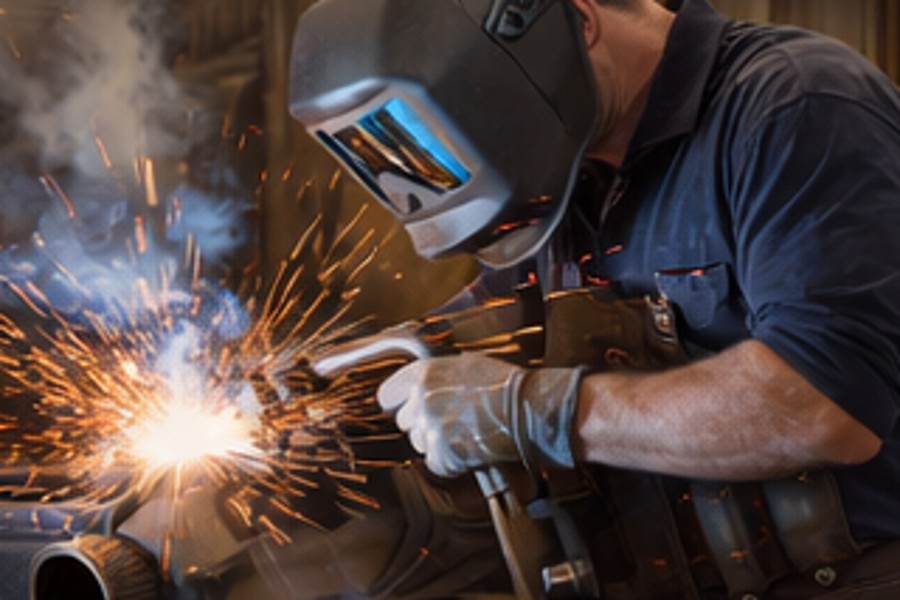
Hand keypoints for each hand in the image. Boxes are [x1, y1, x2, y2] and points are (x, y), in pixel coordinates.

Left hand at [378, 354, 582, 476]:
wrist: (526, 409)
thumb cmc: (502, 384)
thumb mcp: (463, 365)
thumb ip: (435, 376)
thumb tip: (420, 386)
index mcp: (422, 374)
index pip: (387, 396)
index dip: (399, 403)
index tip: (408, 407)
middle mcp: (420, 401)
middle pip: (404, 422)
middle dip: (423, 423)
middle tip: (451, 419)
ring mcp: (431, 430)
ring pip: (419, 444)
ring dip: (437, 441)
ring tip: (465, 431)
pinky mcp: (444, 456)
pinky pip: (436, 463)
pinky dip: (451, 461)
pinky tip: (470, 446)